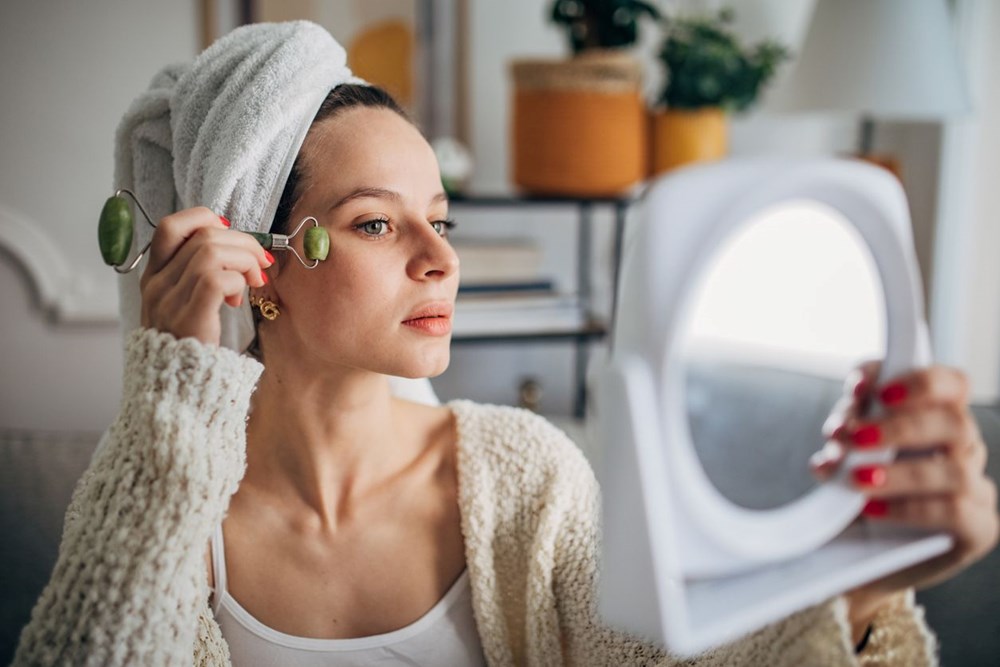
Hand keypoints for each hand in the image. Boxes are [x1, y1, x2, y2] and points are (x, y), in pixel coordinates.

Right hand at [139, 208, 271, 345]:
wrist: (176, 391)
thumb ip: (199, 277)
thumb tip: (236, 247)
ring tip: (253, 282)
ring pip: (212, 251)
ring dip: (245, 260)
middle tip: (261, 264)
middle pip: (202, 235)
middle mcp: (156, 284)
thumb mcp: (185, 306)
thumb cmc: (190, 349)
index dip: (204, 219)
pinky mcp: (188, 315)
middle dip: (242, 241)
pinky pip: (217, 278)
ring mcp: (168, 299)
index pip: (170, 226)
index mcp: (154, 277)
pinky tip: (240, 298)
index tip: (231, 234)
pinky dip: (238, 280)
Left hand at [812, 364, 998, 642]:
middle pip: (955, 422)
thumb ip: (849, 431)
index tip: (871, 389)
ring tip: (855, 478)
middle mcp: (963, 449)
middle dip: (898, 426)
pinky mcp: (977, 530)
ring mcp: (975, 490)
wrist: (851, 556)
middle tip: (851, 437)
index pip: (952, 385)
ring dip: (899, 471)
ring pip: (955, 470)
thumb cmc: (851, 494)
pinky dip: (909, 508)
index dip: (918, 380)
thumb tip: (843, 427)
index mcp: (937, 419)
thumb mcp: (843, 455)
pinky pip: (956, 512)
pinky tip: (872, 509)